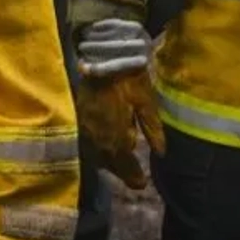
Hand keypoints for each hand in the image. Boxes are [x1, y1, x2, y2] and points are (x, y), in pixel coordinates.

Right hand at [76, 68, 164, 190]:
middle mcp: (97, 138)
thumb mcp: (145, 102)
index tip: (142, 184)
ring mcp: (85, 129)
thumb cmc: (127, 78)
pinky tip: (104, 146)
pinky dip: (97, 149)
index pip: (124, 165)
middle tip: (133, 176)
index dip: (134, 176)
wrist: (100, 56)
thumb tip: (161, 153)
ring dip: (108, 161)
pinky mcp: (78, 118)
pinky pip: (87, 142)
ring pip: (95, 155)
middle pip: (108, 163)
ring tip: (119, 164)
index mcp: (115, 136)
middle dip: (121, 170)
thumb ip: (152, 129)